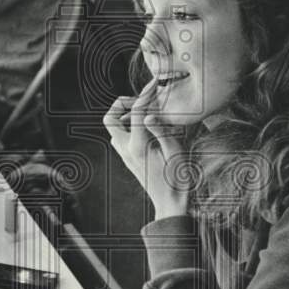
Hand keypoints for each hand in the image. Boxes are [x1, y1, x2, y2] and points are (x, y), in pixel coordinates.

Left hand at [104, 79, 189, 218]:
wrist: (171, 204)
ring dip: (125, 115)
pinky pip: (120, 136)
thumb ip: (162, 131)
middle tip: (142, 101)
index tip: (155, 84)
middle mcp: (127, 150)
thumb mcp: (176, 153)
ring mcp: (125, 155)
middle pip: (110, 118)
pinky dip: (129, 126)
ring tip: (146, 112)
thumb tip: (148, 115)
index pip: (138, 111)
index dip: (146, 94)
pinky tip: (147, 127)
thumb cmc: (178, 179)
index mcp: (139, 146)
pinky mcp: (128, 159)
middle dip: (122, 104)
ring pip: (113, 128)